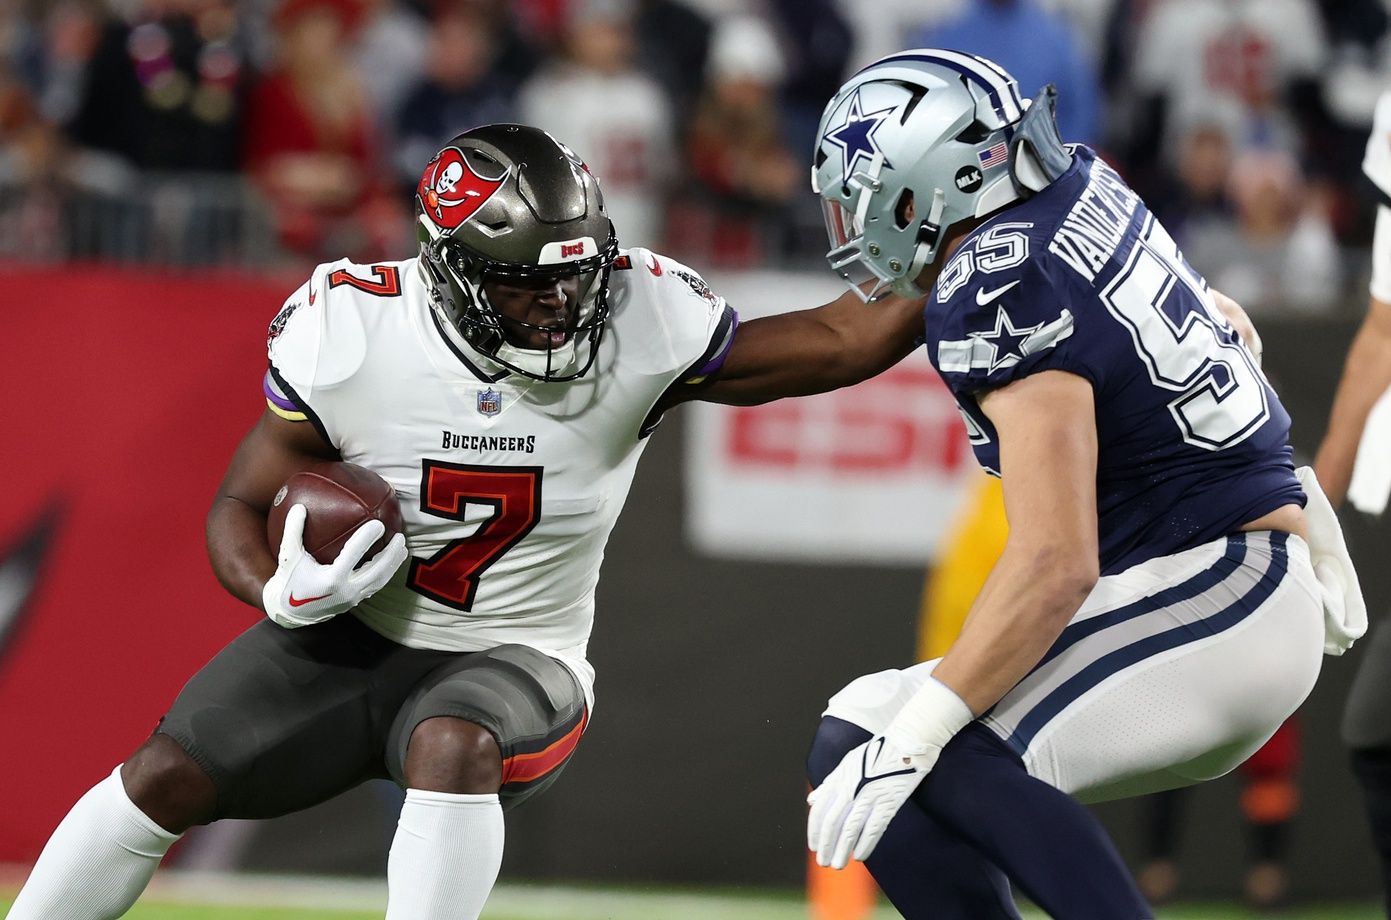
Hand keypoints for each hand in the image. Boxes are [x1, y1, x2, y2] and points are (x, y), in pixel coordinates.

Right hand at [261, 504, 407, 627]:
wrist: (290, 612)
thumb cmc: (290, 579)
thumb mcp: (289, 555)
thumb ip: (293, 531)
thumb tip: (299, 506)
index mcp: (331, 578)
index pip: (354, 555)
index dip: (367, 539)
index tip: (379, 524)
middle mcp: (346, 590)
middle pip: (377, 571)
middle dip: (391, 554)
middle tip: (400, 536)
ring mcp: (353, 598)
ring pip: (381, 580)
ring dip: (393, 564)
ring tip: (402, 548)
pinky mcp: (356, 602)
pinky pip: (376, 586)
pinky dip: (386, 572)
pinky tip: (391, 560)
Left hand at [806, 733, 935, 868]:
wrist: (907, 743)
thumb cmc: (877, 753)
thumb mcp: (848, 763)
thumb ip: (829, 783)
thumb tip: (811, 801)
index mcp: (839, 778)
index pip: (820, 810)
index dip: (815, 831)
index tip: (813, 847)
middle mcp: (851, 787)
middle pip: (833, 823)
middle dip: (826, 845)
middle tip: (824, 862)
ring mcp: (869, 795)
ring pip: (851, 829)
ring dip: (842, 850)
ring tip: (838, 865)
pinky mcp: (888, 801)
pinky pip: (873, 828)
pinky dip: (865, 844)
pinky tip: (860, 856)